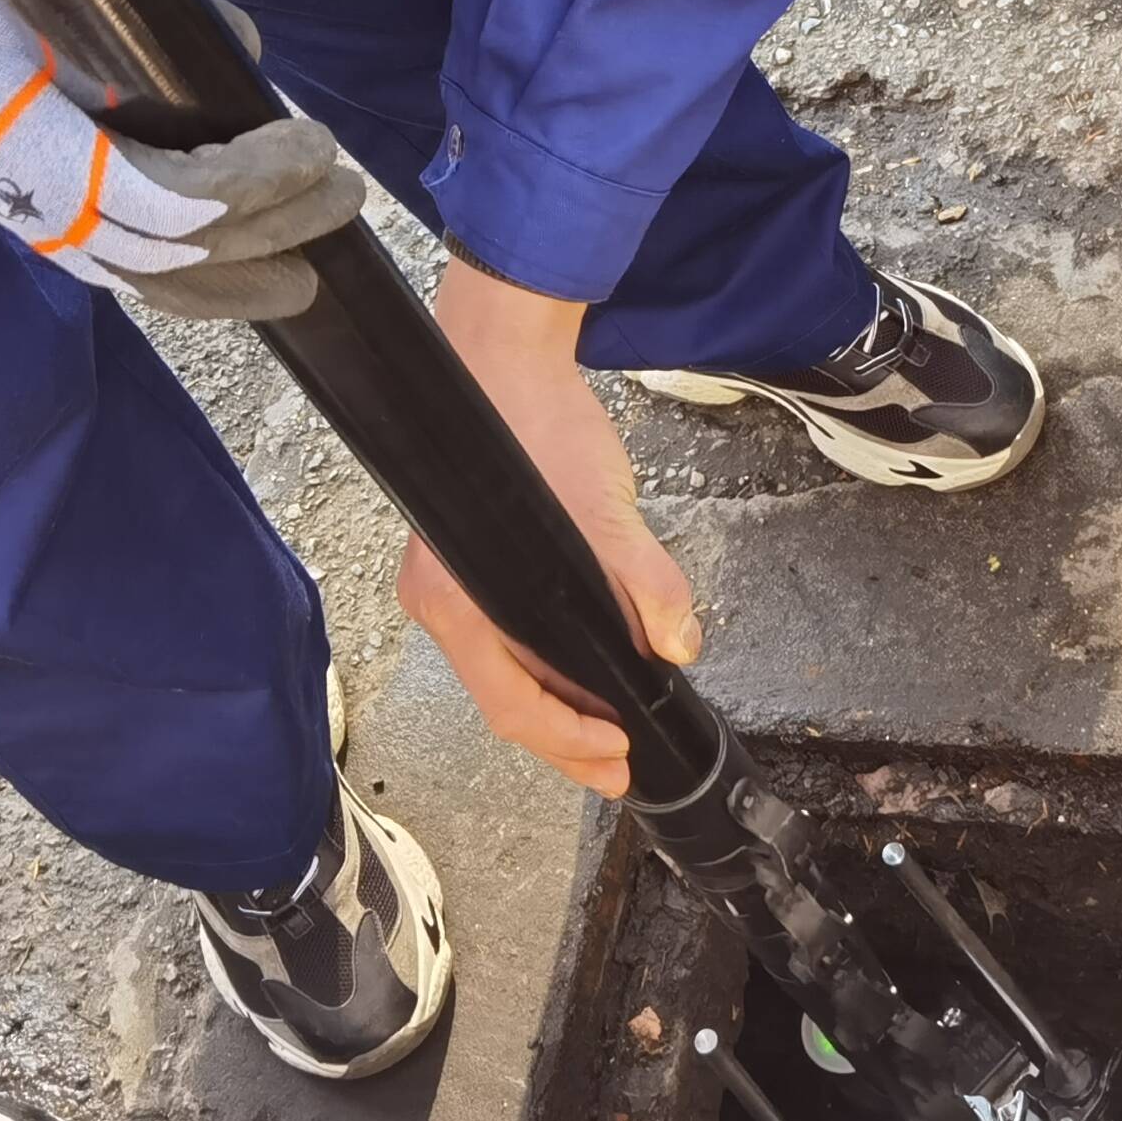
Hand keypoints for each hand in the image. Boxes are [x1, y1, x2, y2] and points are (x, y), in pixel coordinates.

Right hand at [398, 260, 700, 799]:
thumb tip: (677, 643)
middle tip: (617, 763)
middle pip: (505, 698)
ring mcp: (454, 583)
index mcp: (461, 603)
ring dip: (558, 699)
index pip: (512, 705)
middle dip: (565, 737)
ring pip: (506, 668)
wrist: (504, 357)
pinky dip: (548, 658)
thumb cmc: (533, 424)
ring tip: (611, 720)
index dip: (568, 743)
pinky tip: (587, 661)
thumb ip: (645, 581)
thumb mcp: (603, 508)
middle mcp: (444, 602)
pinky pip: (509, 632)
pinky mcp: (472, 561)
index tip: (617, 756)